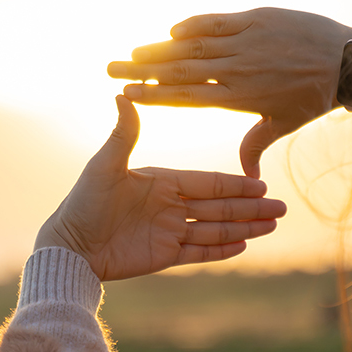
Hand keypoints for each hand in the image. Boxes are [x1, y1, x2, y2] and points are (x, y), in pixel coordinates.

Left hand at [35, 96, 286, 280]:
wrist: (70, 245)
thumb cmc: (83, 202)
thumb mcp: (105, 165)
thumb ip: (123, 135)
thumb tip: (124, 95)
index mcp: (164, 183)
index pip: (209, 183)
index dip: (236, 185)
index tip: (262, 184)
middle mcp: (172, 206)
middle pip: (220, 207)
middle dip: (251, 208)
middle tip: (281, 209)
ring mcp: (170, 232)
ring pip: (216, 229)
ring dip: (245, 228)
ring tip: (272, 226)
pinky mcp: (165, 256)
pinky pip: (200, 252)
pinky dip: (222, 250)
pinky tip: (244, 246)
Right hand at [107, 8, 351, 177]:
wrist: (346, 61)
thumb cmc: (314, 97)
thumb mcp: (283, 123)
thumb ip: (256, 143)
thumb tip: (248, 178)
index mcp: (239, 96)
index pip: (187, 96)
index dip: (155, 95)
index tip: (127, 94)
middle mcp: (236, 68)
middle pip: (179, 69)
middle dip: (142, 71)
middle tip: (111, 69)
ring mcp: (245, 41)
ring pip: (193, 44)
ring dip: (160, 49)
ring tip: (132, 53)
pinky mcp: (256, 18)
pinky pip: (217, 20)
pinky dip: (193, 24)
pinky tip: (171, 31)